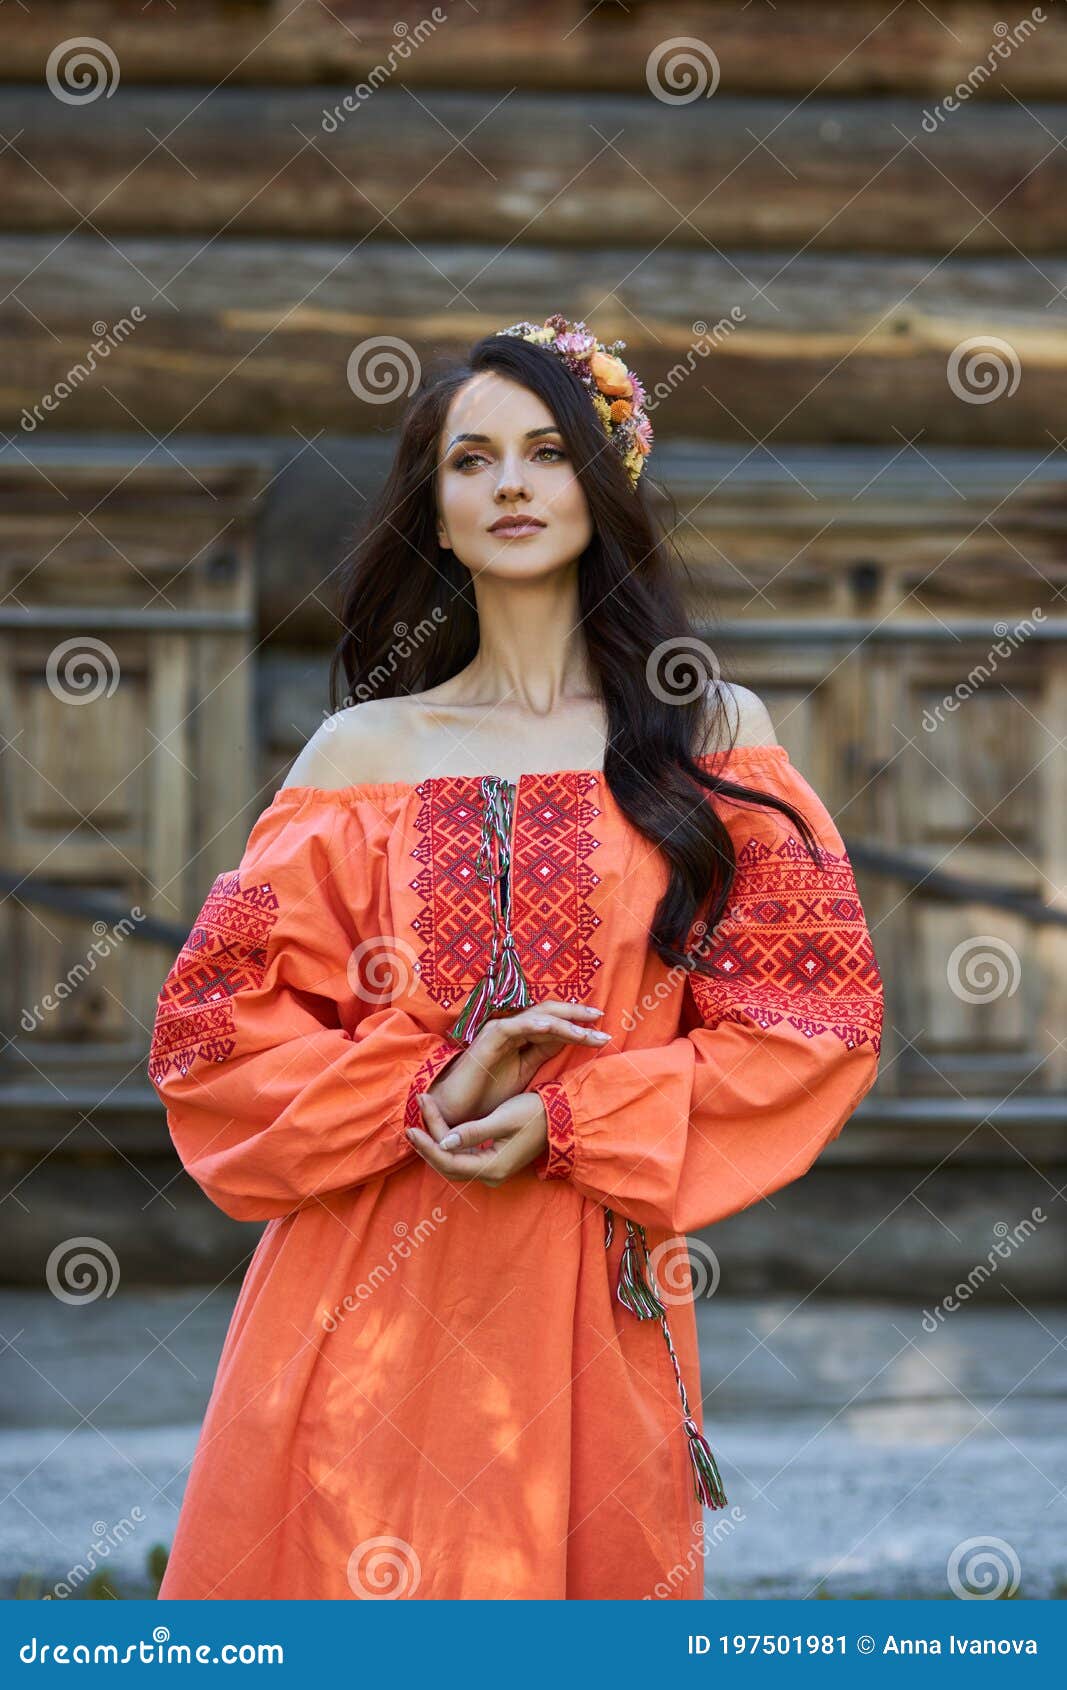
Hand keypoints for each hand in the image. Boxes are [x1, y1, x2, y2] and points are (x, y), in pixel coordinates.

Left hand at [405, 1088, 548, 1186]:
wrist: (560, 1118)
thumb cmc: (534, 1115)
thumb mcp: (502, 1119)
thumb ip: (472, 1132)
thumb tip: (444, 1142)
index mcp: (492, 1167)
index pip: (449, 1161)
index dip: (428, 1145)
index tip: (412, 1127)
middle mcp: (490, 1174)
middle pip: (448, 1163)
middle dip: (428, 1141)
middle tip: (413, 1117)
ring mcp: (491, 1169)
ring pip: (453, 1160)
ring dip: (436, 1139)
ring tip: (423, 1115)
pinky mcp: (492, 1160)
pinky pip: (463, 1155)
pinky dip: (448, 1141)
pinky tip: (439, 1126)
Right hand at [422, 1001, 609, 1126]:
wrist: (458, 1111)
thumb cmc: (487, 1095)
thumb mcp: (523, 1072)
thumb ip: (542, 1053)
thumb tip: (569, 1039)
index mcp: (522, 1036)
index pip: (555, 1024)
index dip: (579, 1026)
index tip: (603, 1033)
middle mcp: (512, 1028)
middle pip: (550, 1013)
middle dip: (577, 1015)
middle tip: (601, 1019)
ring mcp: (500, 1031)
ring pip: (537, 1017)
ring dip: (564, 1022)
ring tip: (587, 1030)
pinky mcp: (488, 1038)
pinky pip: (514, 1027)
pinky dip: (534, 1024)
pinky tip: (554, 1028)